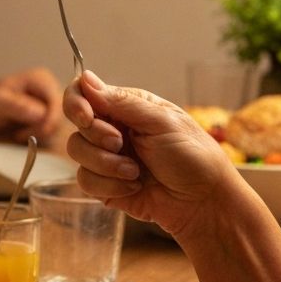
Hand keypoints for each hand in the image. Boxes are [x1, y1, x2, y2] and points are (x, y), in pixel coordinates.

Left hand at [0, 68, 62, 141]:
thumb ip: (17, 105)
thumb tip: (40, 113)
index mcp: (42, 79)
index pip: (58, 104)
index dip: (47, 122)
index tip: (26, 133)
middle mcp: (51, 90)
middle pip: (61, 116)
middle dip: (42, 130)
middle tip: (20, 135)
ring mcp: (51, 104)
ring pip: (58, 127)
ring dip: (39, 135)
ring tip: (18, 133)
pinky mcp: (48, 117)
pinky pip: (52, 132)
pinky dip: (38, 137)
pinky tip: (23, 134)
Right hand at [63, 69, 244, 236]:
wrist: (204, 204)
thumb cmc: (194, 157)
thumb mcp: (162, 122)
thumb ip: (121, 102)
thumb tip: (85, 77)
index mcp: (126, 106)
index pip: (84, 92)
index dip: (77, 102)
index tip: (86, 116)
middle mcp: (112, 128)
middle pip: (76, 124)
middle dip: (97, 137)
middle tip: (120, 144)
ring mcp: (106, 157)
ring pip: (76, 152)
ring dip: (105, 165)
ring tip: (134, 172)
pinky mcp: (103, 184)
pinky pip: (84, 180)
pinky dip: (108, 186)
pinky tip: (133, 187)